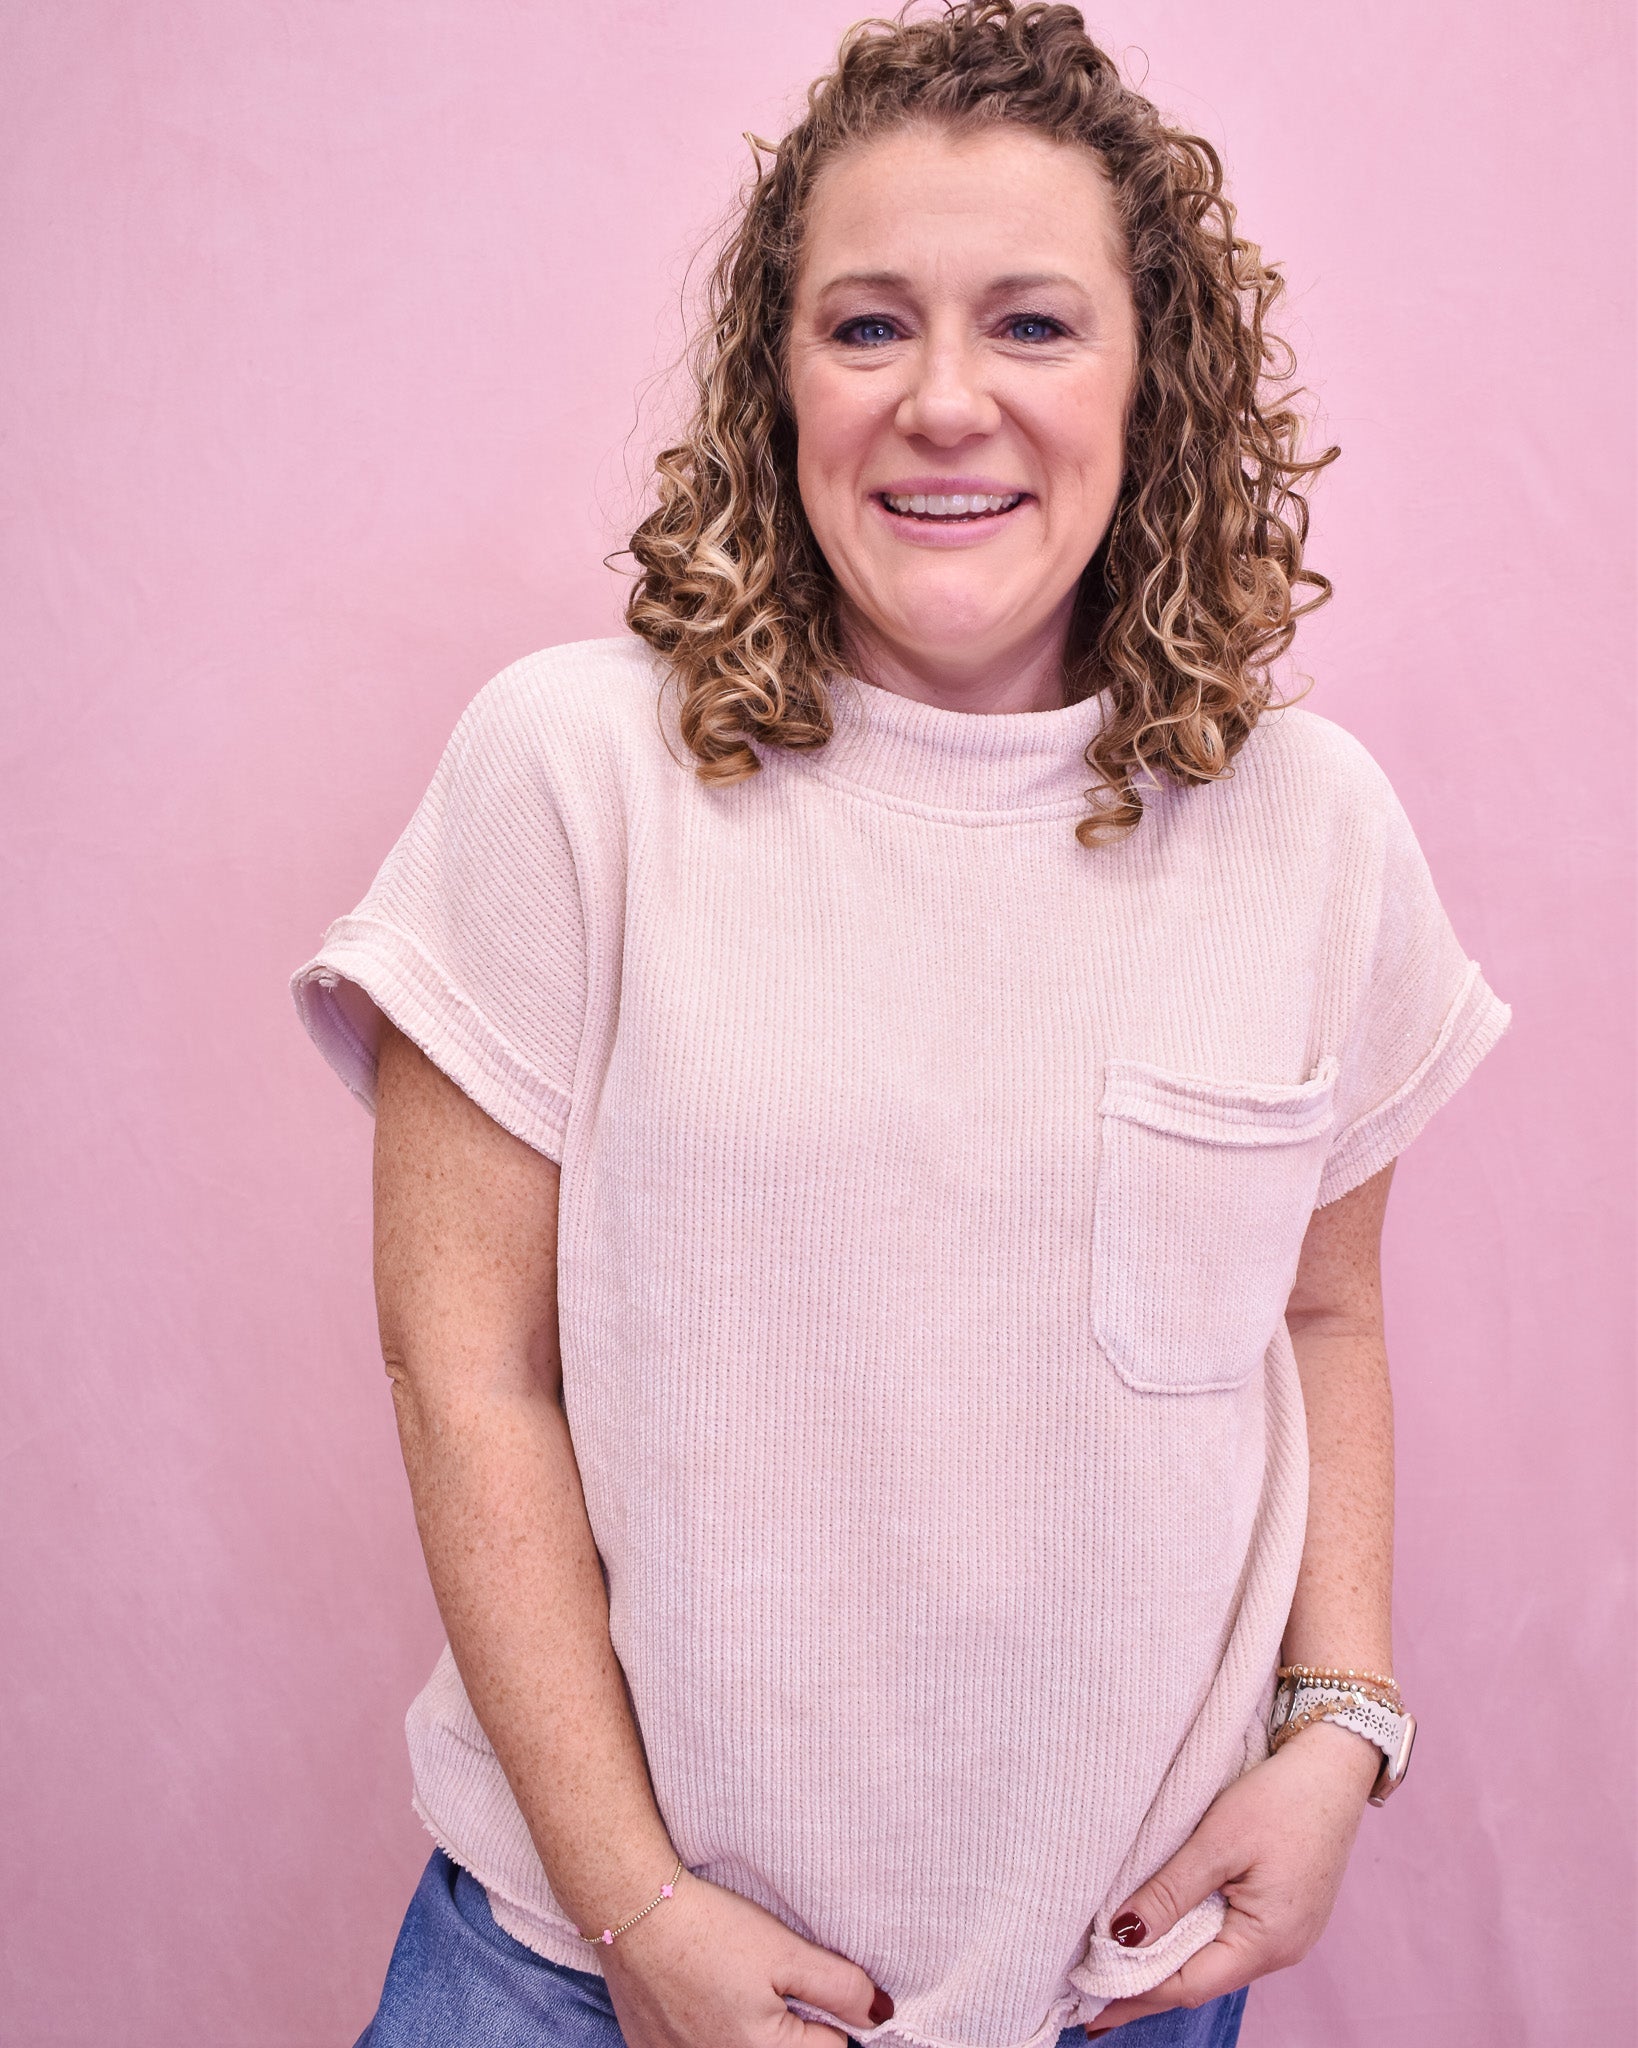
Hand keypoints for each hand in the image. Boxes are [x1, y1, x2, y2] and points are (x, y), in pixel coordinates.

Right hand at [600, 1866, 893, 2047]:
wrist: (629, 1910)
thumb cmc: (711, 1928)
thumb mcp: (786, 1950)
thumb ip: (841, 1988)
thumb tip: (882, 2017)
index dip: (826, 2011)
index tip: (801, 1976)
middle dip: (788, 2025)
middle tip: (765, 1979)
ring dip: (747, 2029)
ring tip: (729, 1984)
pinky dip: (706, 2031)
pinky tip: (696, 1994)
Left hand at [1085, 1719, 1379, 2035]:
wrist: (1335, 1767)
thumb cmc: (1281, 1800)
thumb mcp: (1217, 1842)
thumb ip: (1170, 1893)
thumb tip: (1123, 1937)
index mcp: (1267, 1942)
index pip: (1187, 1985)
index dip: (1135, 1995)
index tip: (1090, 2008)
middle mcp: (1281, 1951)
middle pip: (1201, 1981)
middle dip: (1147, 1990)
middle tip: (1092, 2004)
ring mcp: (1287, 1934)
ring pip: (1215, 1961)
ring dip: (1169, 1965)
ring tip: (1117, 1971)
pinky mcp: (1285, 1912)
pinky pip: (1232, 1940)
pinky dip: (1194, 1942)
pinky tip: (1166, 1937)